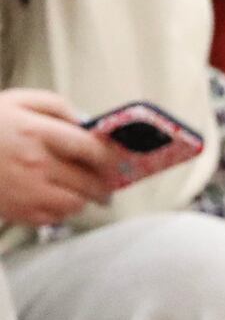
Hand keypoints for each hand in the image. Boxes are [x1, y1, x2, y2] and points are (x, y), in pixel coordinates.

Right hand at [0, 89, 120, 225]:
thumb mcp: (20, 100)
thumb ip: (57, 107)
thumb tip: (85, 122)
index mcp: (38, 133)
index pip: (90, 149)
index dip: (109, 157)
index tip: (115, 160)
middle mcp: (35, 164)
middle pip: (88, 181)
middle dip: (104, 184)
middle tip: (108, 184)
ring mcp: (25, 191)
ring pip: (74, 203)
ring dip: (85, 199)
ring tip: (85, 193)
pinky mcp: (14, 210)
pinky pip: (52, 218)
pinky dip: (62, 212)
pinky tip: (59, 201)